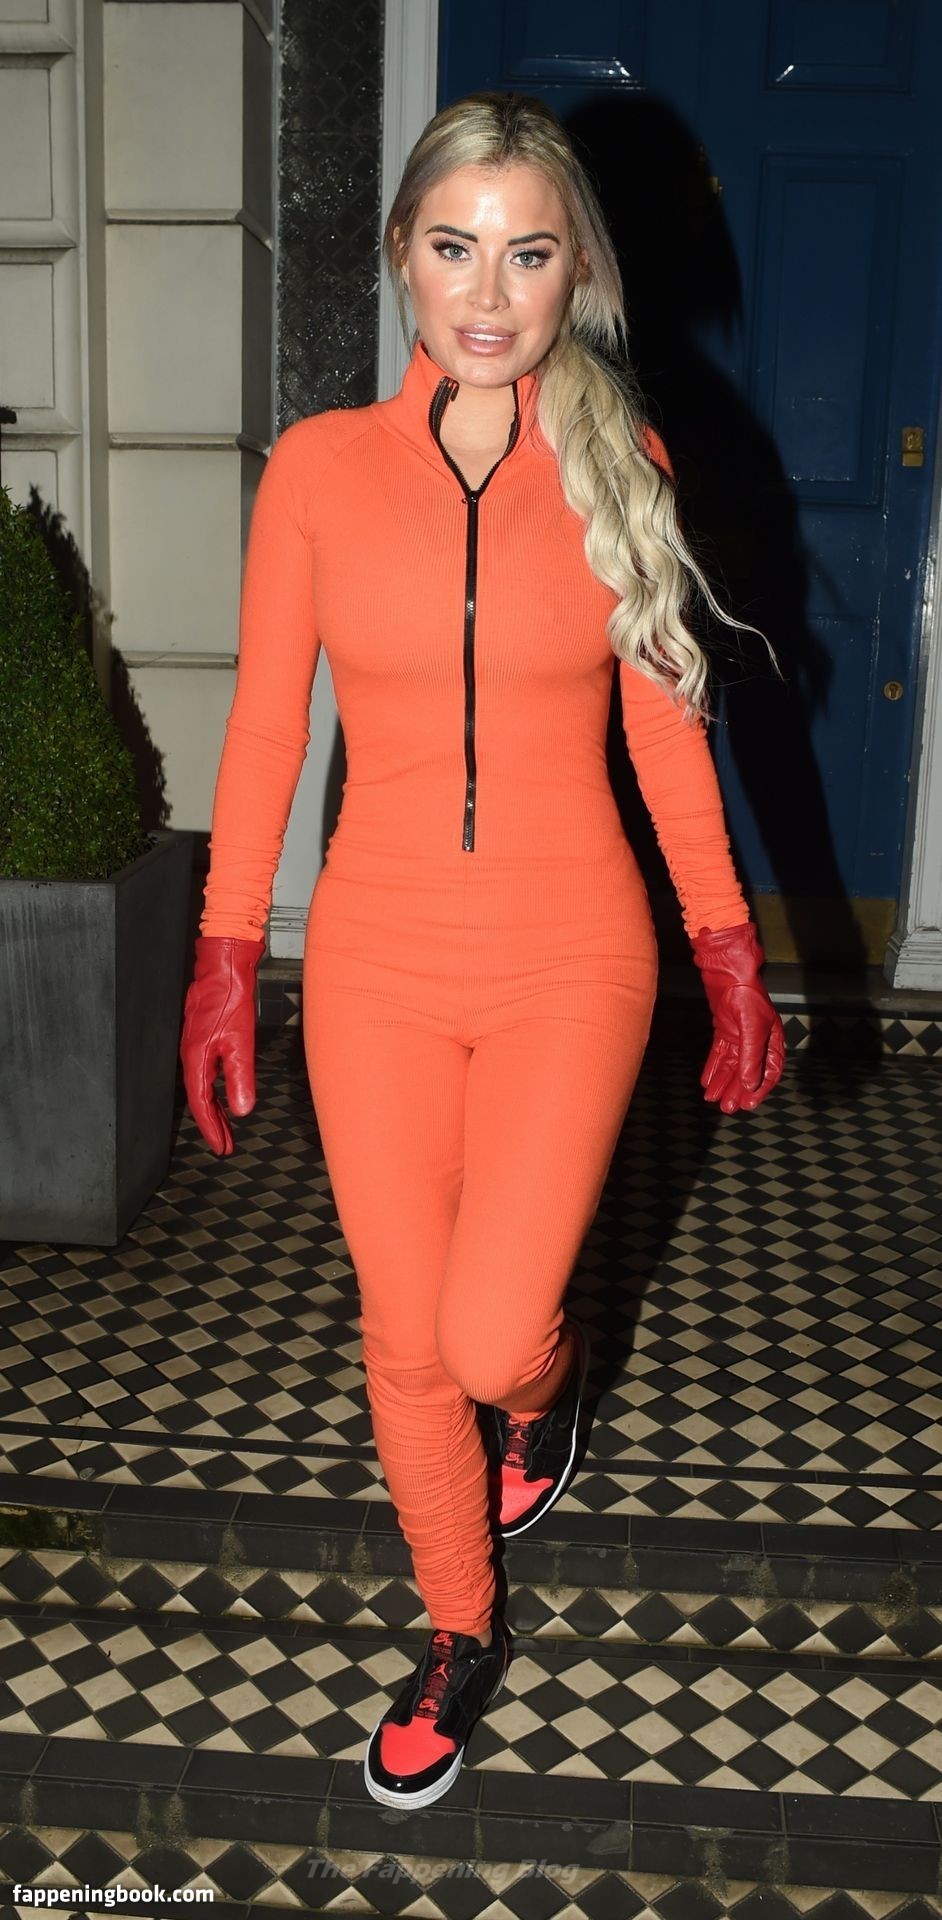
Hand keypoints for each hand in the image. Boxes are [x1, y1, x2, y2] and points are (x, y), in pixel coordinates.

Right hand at [179, 934, 265, 1154]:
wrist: (224, 964)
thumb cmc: (230, 998)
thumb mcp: (240, 1042)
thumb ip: (239, 1077)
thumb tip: (241, 1110)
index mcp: (196, 1057)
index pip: (201, 1102)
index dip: (211, 1127)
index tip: (221, 1146)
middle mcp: (191, 1052)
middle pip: (200, 1097)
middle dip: (213, 1122)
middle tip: (225, 1144)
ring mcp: (195, 1042)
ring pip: (202, 1084)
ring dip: (214, 1106)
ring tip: (226, 1126)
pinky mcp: (203, 1033)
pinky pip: (205, 1070)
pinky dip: (214, 1086)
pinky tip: (223, 1090)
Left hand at [691, 920, 784, 1112]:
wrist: (727, 970)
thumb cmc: (747, 994)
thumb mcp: (752, 1027)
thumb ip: (751, 1056)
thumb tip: (751, 1084)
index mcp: (773, 1040)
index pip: (770, 1072)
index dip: (759, 1090)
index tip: (747, 1104)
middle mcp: (758, 1040)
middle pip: (748, 1072)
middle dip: (737, 1089)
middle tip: (727, 1107)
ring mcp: (741, 1035)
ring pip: (732, 1065)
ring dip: (723, 1081)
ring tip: (713, 1098)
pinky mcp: (725, 1030)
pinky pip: (719, 1054)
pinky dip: (713, 1067)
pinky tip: (707, 1081)